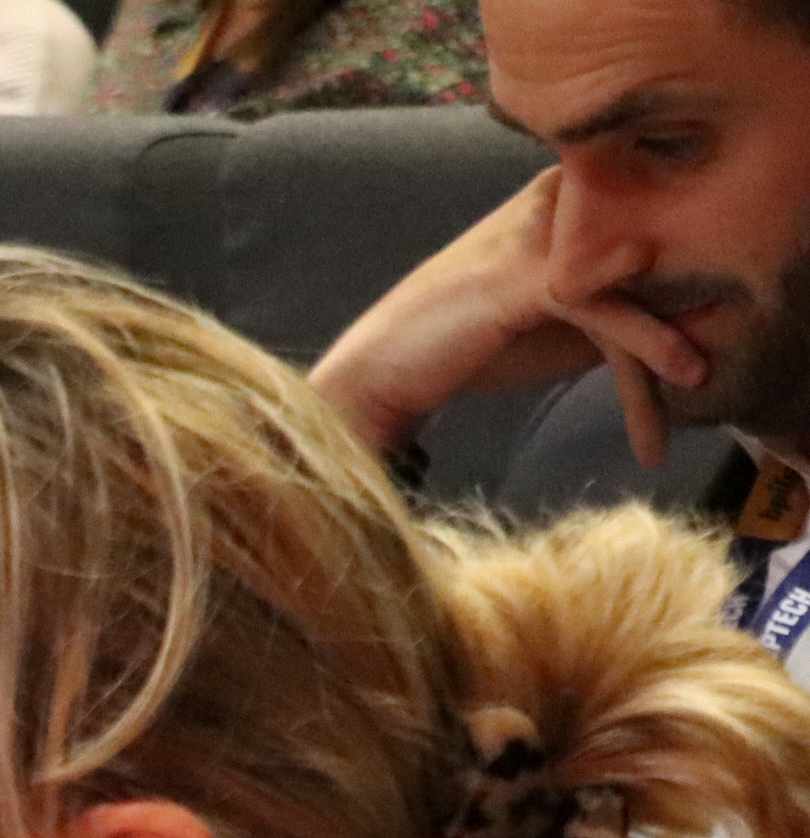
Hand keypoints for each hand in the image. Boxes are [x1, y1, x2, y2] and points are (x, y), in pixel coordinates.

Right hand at [308, 167, 712, 463]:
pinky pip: (605, 306)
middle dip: (685, 292)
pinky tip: (675, 374)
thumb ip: (609, 308)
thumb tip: (689, 312)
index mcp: (554, 202)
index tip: (707, 311)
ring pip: (631, 275)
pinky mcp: (526, 279)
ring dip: (669, 328)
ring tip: (699, 372)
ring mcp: (536, 237)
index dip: (678, 262)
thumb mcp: (552, 322)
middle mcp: (548, 204)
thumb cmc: (462, 345)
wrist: (380, 370)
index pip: (637, 217)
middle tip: (718, 340)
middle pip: (642, 240)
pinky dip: (645, 343)